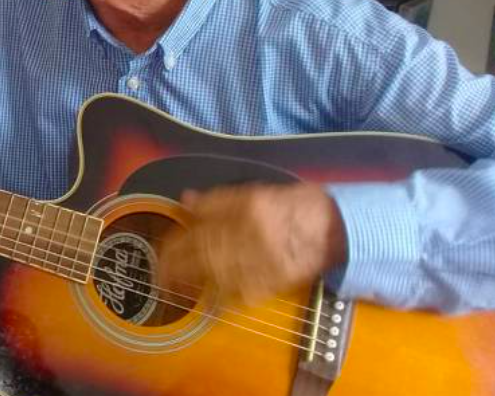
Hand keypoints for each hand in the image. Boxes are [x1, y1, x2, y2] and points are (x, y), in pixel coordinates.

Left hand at [158, 183, 346, 304]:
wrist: (337, 227)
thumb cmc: (293, 204)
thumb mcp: (254, 191)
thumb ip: (218, 199)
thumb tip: (185, 200)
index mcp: (248, 209)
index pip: (202, 227)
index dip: (177, 241)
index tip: (161, 250)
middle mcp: (254, 236)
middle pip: (205, 253)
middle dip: (177, 267)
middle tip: (158, 276)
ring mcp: (265, 262)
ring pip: (220, 275)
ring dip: (192, 284)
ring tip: (171, 288)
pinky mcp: (275, 282)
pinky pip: (243, 293)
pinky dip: (221, 298)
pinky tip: (205, 302)